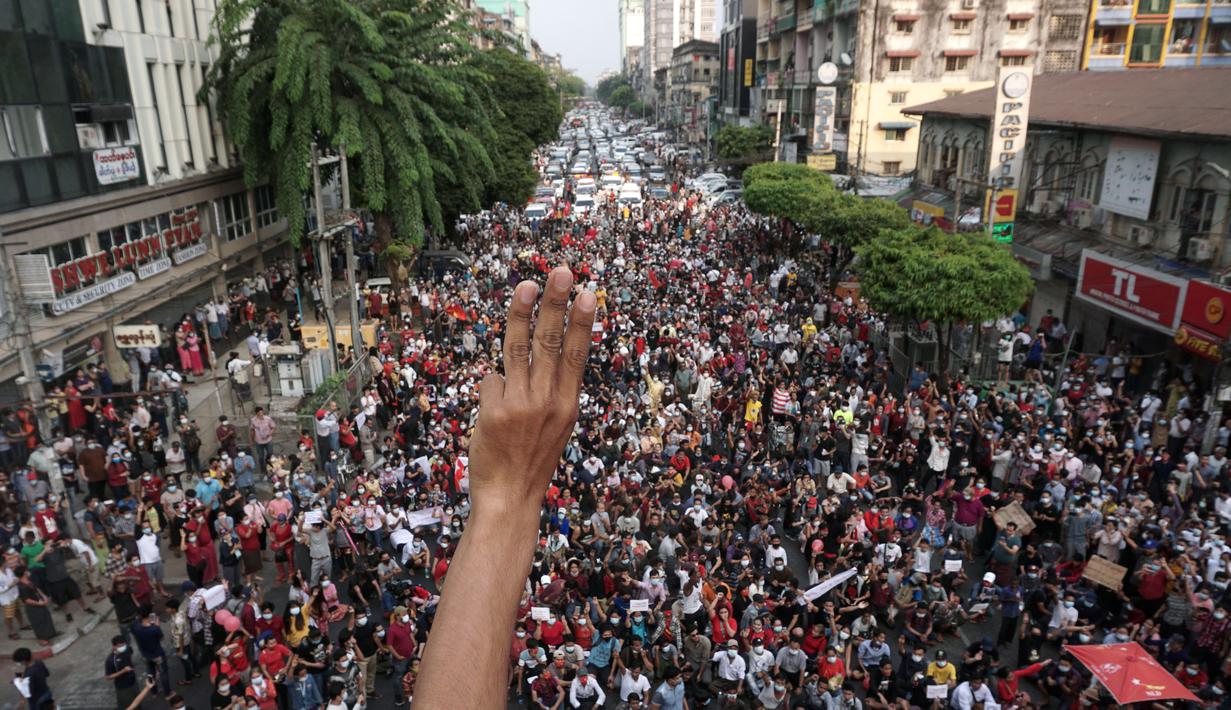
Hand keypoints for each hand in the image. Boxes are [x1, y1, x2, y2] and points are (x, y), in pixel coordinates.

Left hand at [468, 267, 594, 517]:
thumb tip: (537, 359)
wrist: (510, 499)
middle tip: (561, 272)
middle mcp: (547, 401)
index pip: (576, 354)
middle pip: (551, 342)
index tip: (587, 292)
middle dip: (557, 303)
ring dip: (522, 313)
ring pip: (519, 349)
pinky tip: (494, 411)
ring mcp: (520, 405)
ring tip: (527, 285)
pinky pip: (491, 382)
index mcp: (568, 405)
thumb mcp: (557, 428)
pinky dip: (492, 389)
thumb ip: (551, 393)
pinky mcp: (495, 411)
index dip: (581, 321)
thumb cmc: (531, 462)